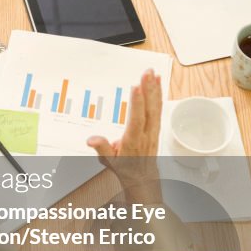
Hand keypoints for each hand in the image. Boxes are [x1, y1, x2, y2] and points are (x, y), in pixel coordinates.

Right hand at [88, 70, 162, 203]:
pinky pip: (158, 108)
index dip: (137, 103)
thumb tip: (92, 139)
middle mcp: (146, 134)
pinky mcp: (156, 126)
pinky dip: (159, 95)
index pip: (137, 119)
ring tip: (153, 74)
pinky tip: (158, 84)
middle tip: (147, 73)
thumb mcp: (109, 161)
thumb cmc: (126, 167)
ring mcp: (153, 130)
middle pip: (149, 109)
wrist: (142, 178)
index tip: (136, 87)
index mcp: (134, 141)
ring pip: (155, 107)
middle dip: (148, 89)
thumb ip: (101, 148)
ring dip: (155, 89)